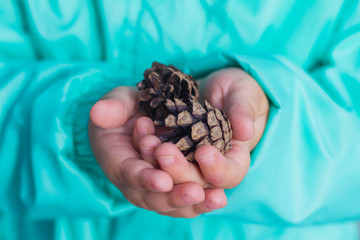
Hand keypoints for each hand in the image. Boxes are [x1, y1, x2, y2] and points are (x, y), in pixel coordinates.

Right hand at [88, 87, 223, 216]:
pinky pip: (181, 199)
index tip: (162, 180)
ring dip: (191, 203)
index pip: (127, 172)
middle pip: (150, 196)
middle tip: (195, 192)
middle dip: (173, 196)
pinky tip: (218, 198)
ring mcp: (151, 185)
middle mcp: (132, 179)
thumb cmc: (128, 107)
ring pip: (169, 202)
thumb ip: (112, 106)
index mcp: (116, 159)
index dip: (143, 177)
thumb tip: (98, 112)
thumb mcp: (120, 101)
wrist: (141, 115)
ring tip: (215, 199)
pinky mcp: (169, 186)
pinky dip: (199, 201)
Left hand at [141, 67, 268, 196]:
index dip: (217, 169)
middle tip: (163, 151)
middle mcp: (211, 167)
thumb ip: (243, 110)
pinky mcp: (171, 153)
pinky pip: (158, 161)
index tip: (203, 151)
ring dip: (158, 166)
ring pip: (173, 177)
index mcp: (235, 158)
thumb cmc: (238, 92)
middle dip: (179, 170)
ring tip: (146, 144)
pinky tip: (140, 140)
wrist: (218, 91)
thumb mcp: (243, 95)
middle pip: (197, 181)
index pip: (230, 174)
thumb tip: (245, 130)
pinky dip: (148, 154)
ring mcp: (189, 163)